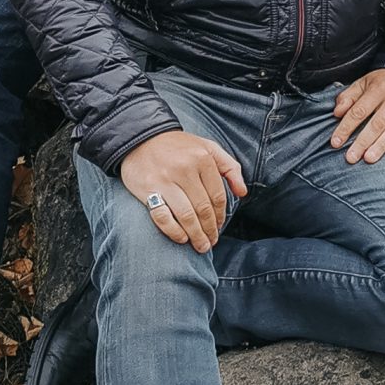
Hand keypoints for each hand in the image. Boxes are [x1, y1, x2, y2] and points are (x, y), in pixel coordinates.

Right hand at [120, 129, 249, 248]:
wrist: (141, 138)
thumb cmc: (178, 147)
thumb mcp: (208, 147)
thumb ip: (229, 167)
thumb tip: (243, 192)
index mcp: (202, 158)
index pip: (217, 196)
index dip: (221, 216)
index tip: (219, 227)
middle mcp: (185, 168)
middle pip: (203, 209)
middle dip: (210, 230)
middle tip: (211, 242)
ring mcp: (165, 180)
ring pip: (186, 216)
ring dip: (196, 236)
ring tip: (201, 246)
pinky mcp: (148, 189)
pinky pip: (163, 217)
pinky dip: (174, 231)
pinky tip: (182, 238)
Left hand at [330, 70, 384, 163]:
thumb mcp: (364, 82)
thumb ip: (349, 97)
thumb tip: (337, 113)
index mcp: (378, 89)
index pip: (359, 111)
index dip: (346, 127)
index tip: (336, 142)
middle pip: (376, 123)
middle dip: (362, 142)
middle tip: (351, 158)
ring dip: (382, 145)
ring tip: (369, 158)